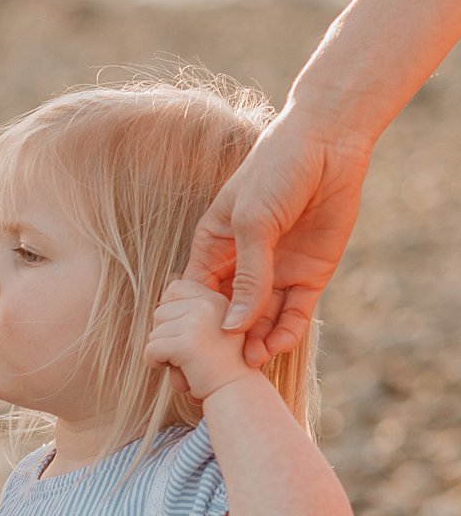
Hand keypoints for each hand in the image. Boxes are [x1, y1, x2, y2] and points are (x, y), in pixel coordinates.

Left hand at [146, 279, 251, 400]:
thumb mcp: (211, 328)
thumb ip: (190, 311)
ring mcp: (199, 323)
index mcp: (216, 298)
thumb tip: (162, 296)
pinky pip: (151, 349)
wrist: (239, 395)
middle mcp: (209, 305)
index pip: (175, 288)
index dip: (172, 313)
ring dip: (163, 352)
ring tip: (189, 363)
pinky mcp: (188, 343)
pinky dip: (156, 363)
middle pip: (160, 312)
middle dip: (167, 336)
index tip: (188, 333)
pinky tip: (178, 371)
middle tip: (191, 353)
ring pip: (154, 332)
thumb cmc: (220, 366)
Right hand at [183, 113, 368, 361]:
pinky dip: (286, 330)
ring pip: (262, 317)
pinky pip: (294, 311)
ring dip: (256, 340)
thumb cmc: (274, 173)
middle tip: (222, 366)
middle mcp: (243, 264)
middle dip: (226, 339)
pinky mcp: (309, 275)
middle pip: (230, 311)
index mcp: (214, 246)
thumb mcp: (251, 223)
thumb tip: (233, 324)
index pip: (197, 292)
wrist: (326, 149)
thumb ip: (246, 275)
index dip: (192, 320)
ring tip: (251, 363)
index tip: (188, 347)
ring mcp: (276, 271)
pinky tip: (277, 345)